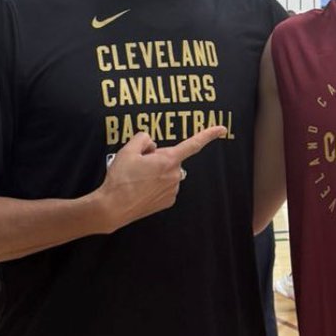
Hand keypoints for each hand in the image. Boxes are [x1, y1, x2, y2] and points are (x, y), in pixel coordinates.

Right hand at [96, 124, 226, 231]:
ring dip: (156, 172)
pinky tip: (141, 189)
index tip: (222, 129)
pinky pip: (165, 186)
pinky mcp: (167, 201)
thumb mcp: (128, 150)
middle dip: (157, 157)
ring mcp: (172, 190)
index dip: (208, 135)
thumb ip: (143, 138)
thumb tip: (151, 145)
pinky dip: (155, 185)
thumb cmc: (120, 178)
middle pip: (170, 158)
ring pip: (167, 172)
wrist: (113, 207)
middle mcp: (175, 175)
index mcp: (168, 160)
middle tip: (138, 165)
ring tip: (137, 179)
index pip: (193, 144)